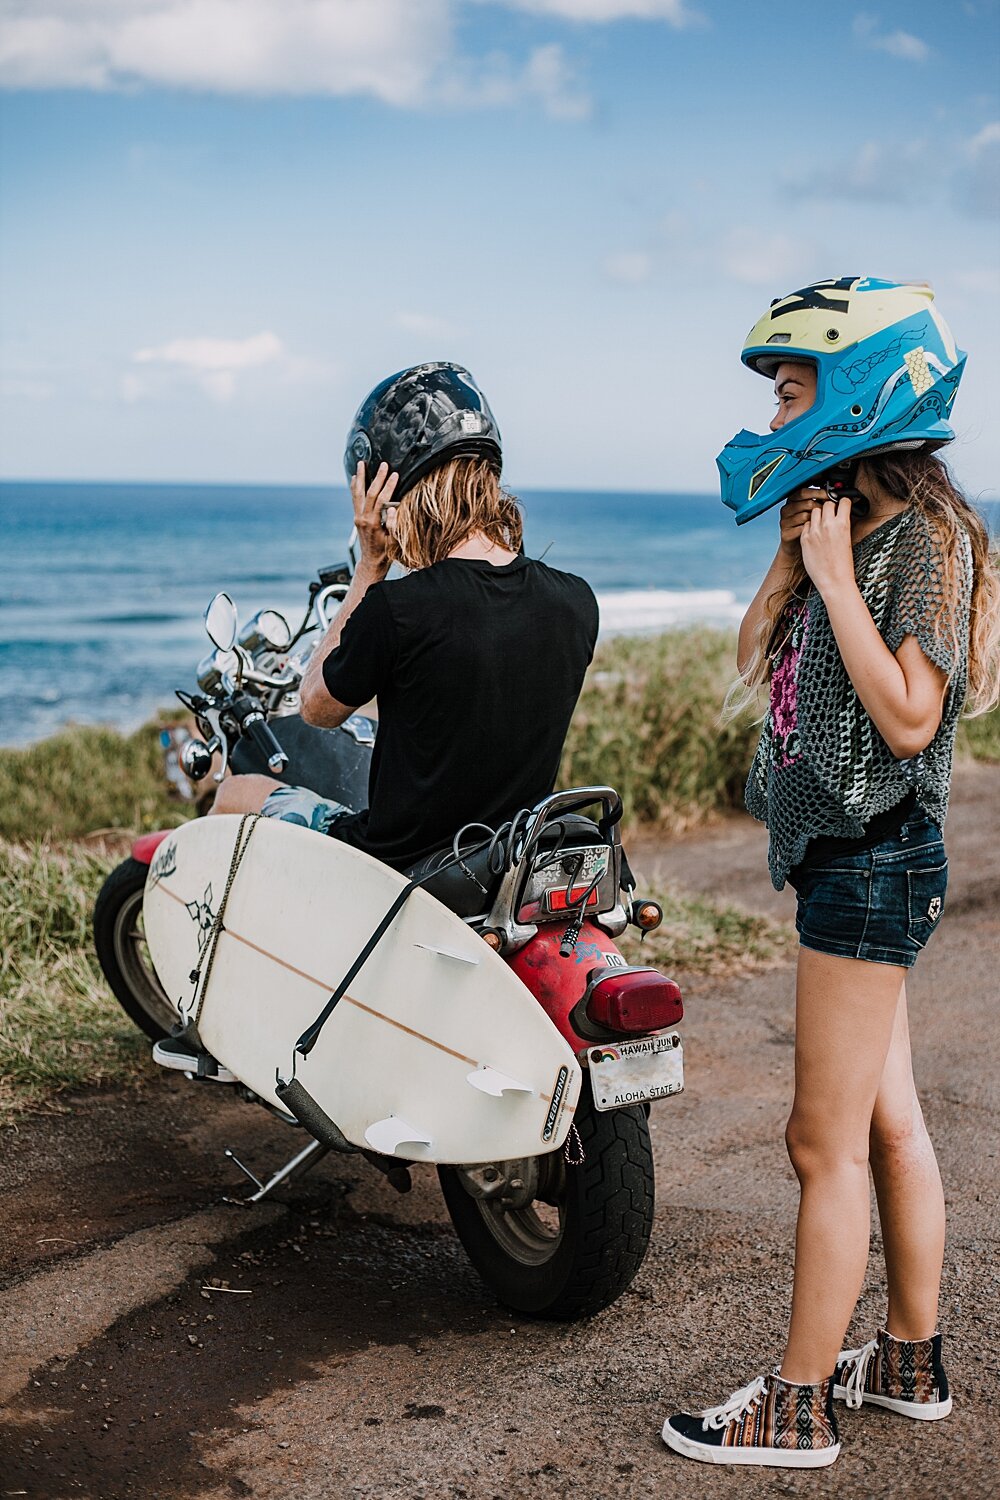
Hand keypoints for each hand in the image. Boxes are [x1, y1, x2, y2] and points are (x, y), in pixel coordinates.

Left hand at [351, 460, 397, 575]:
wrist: (372, 562)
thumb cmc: (386, 553)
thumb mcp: (394, 541)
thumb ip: (394, 524)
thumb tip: (393, 508)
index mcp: (373, 523)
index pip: (380, 500)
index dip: (388, 486)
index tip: (395, 475)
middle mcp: (362, 519)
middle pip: (368, 493)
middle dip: (377, 477)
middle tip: (383, 465)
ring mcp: (358, 517)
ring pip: (357, 493)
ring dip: (360, 477)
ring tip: (361, 464)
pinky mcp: (357, 518)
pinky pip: (354, 499)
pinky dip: (354, 487)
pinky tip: (354, 478)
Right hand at [777, 488, 823, 557]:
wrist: (799, 549)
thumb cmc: (810, 528)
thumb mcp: (813, 511)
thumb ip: (819, 501)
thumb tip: (834, 495)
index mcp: (792, 500)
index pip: (804, 492)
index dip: (818, 493)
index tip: (830, 495)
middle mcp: (787, 509)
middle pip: (805, 503)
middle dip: (820, 506)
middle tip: (829, 511)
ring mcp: (785, 522)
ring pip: (804, 516)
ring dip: (817, 520)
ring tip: (823, 523)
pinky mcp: (786, 534)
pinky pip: (802, 529)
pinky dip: (811, 530)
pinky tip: (816, 532)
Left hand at [799, 495, 857, 599]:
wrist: (834, 580)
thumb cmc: (843, 564)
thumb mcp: (848, 540)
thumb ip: (842, 525)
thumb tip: (840, 515)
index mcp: (842, 524)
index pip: (842, 502)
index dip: (843, 503)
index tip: (842, 505)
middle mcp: (828, 525)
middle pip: (827, 503)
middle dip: (829, 507)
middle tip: (830, 514)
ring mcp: (814, 531)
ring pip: (814, 511)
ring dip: (818, 514)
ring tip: (821, 523)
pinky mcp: (804, 538)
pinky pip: (806, 524)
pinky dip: (810, 525)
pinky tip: (814, 533)